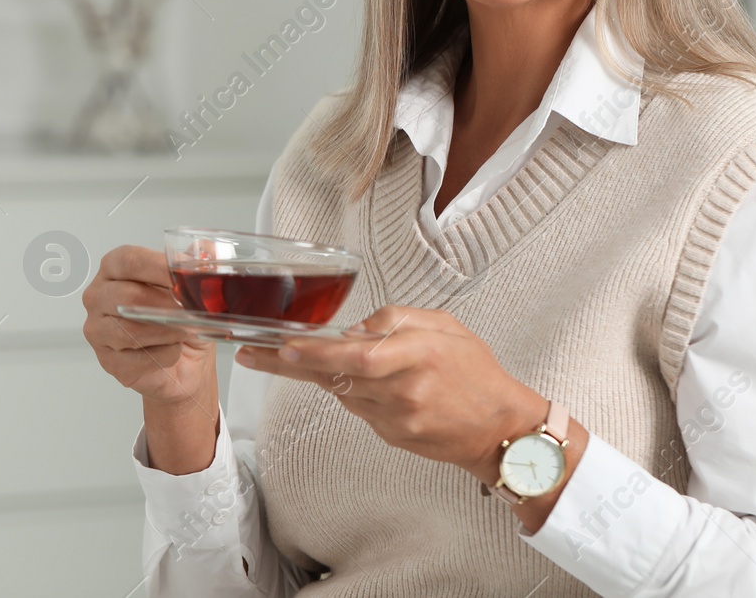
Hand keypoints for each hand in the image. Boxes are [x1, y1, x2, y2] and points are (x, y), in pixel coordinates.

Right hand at [81, 245, 216, 409]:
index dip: (159, 268)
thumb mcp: (194, 287)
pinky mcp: (108, 361)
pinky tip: (173, 350)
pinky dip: (164, 355)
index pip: (129, 261)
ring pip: (130, 330)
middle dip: (166, 305)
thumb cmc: (182, 321)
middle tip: (191, 310)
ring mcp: (98, 330)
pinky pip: (136, 359)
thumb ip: (197, 264)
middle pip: (127, 296)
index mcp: (115, 268)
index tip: (183, 277)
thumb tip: (206, 252)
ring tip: (185, 330)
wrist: (185, 364)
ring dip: (167, 332)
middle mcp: (99, 296)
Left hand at [235, 305, 541, 482]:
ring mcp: (396, 418)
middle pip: (335, 377)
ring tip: (294, 358)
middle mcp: (404, 390)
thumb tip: (357, 327)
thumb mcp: (445, 326)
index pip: (357, 355)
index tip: (285, 346)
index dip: (317, 353)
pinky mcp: (392, 436)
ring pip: (342, 392)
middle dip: (290, 365)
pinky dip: (352, 392)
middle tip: (253, 354)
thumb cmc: (477, 374)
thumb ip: (397, 319)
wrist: (502, 429)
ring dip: (321, 375)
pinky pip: (359, 409)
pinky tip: (363, 383)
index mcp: (418, 355)